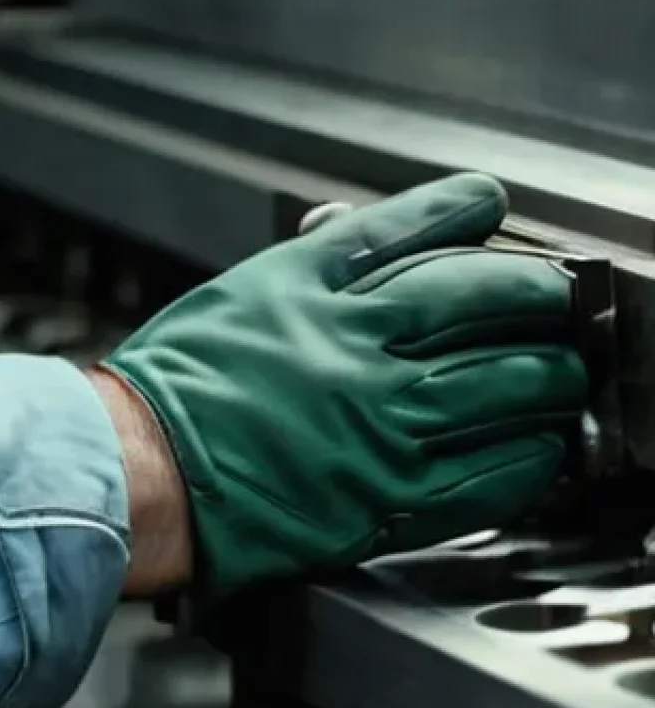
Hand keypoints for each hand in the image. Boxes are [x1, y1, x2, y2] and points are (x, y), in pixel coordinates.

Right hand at [102, 173, 587, 596]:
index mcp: (322, 296)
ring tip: (558, 374)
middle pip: (494, 310)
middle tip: (555, 306)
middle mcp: (363, 356)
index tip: (494, 206)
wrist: (148, 470)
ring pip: (511, 392)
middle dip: (544, 302)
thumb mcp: (247, 290)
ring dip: (552, 378)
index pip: (427, 235)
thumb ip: (323, 257)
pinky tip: (537, 444)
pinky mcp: (389, 501)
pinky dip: (530, 455)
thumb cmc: (185, 380)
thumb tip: (374, 224)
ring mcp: (383, 431)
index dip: (474, 212)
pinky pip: (492, 476)